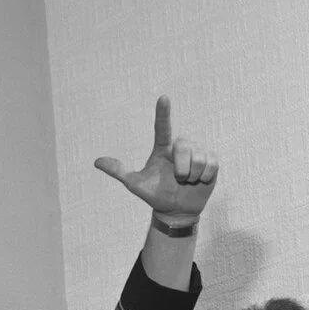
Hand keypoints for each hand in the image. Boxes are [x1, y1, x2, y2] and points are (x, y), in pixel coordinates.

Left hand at [94, 95, 217, 220]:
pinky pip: (212, 164)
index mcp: (162, 148)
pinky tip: (200, 181)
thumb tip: (96, 162)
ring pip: (199, 157)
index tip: (163, 98)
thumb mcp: (136, 185)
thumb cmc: (156, 195)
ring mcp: (197, 153)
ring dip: (193, 175)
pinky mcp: (212, 162)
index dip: (162, 113)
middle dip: (182, 168)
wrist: (177, 211)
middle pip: (184, 146)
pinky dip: (205, 176)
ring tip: (189, 181)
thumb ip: (119, 171)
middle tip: (179, 180)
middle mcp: (180, 146)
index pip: (162, 127)